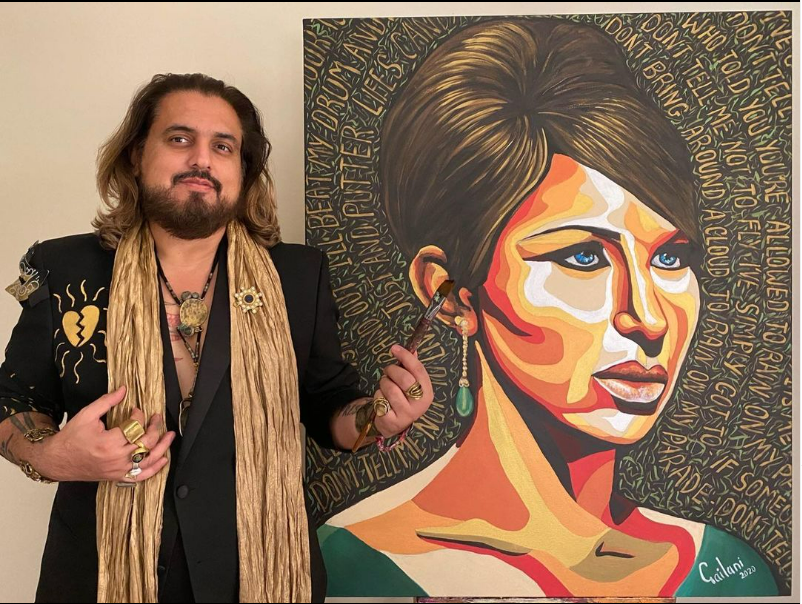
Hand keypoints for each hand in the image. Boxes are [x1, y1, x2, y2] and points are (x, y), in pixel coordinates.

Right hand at [37, 386, 174, 482]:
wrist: (57, 460)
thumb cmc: (70, 437)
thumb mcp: (86, 415)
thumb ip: (107, 402)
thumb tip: (124, 389)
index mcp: (109, 442)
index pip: (135, 426)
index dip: (140, 415)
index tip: (136, 409)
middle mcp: (116, 458)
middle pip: (146, 443)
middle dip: (155, 428)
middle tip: (157, 417)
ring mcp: (118, 470)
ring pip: (148, 460)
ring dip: (162, 447)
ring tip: (170, 435)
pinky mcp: (117, 477)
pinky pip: (140, 476)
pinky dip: (154, 469)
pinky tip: (163, 459)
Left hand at [372, 344, 433, 436]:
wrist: (393, 423)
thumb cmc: (403, 398)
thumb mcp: (411, 384)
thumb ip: (412, 368)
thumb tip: (413, 349)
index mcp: (427, 392)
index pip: (419, 370)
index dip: (406, 356)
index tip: (394, 348)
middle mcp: (420, 404)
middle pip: (405, 379)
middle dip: (392, 370)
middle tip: (388, 371)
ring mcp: (406, 414)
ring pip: (390, 388)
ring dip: (384, 383)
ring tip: (385, 386)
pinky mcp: (392, 421)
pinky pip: (380, 400)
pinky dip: (378, 396)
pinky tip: (382, 399)